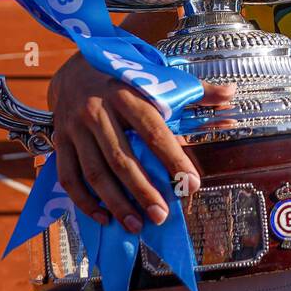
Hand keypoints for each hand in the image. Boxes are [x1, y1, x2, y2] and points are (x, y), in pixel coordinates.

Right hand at [46, 53, 234, 232]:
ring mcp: (74, 127)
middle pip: (121, 158)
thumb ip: (193, 90)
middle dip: (142, 191)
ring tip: (137, 225)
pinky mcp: (60, 140)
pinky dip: (84, 201)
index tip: (191, 183)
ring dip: (116, 203)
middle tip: (162, 216)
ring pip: (94, 172)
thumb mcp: (156, 75)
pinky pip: (69, 176)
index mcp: (125, 92)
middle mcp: (97, 110)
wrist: (75, 65)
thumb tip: (230, 95)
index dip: (173, 158)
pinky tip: (104, 218)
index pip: (152, 130)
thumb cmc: (125, 76)